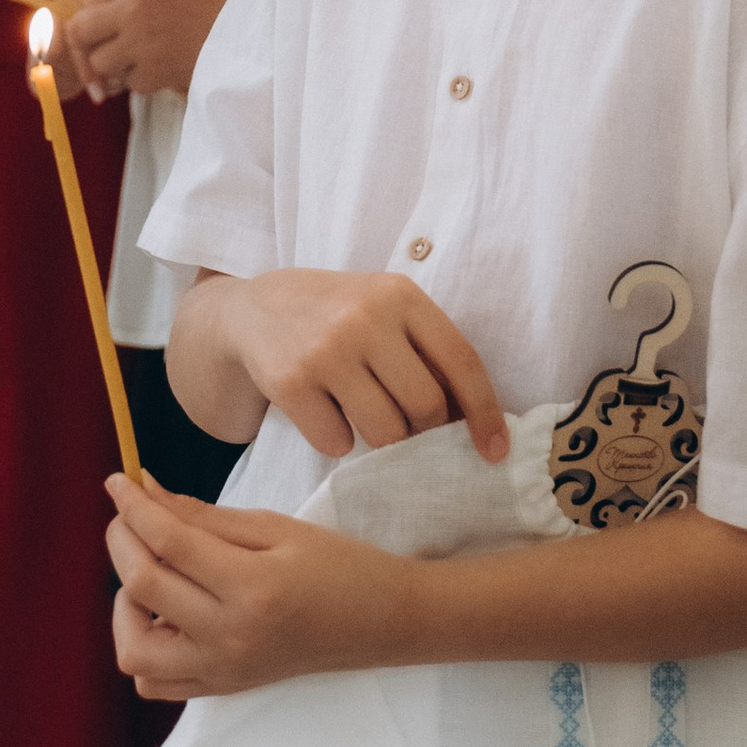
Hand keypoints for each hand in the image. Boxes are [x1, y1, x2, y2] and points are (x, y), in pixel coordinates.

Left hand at [64, 0, 235, 103]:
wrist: (256, 20)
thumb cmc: (215, 2)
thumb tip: (91, 30)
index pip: (87, 3)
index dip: (90, 26)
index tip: (96, 41)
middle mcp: (130, 6)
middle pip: (79, 32)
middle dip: (86, 52)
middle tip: (99, 68)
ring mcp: (140, 38)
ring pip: (100, 63)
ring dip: (118, 70)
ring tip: (147, 63)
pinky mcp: (155, 68)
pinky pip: (133, 84)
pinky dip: (148, 82)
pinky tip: (172, 68)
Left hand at [108, 474, 422, 696]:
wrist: (381, 622)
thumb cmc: (337, 565)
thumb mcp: (275, 527)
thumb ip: (204, 514)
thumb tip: (146, 490)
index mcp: (252, 587)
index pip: (168, 541)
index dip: (134, 506)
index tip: (119, 480)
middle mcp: (231, 636)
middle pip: (142, 587)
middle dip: (122, 539)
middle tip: (129, 514)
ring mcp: (223, 670)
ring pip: (133, 650)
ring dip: (124, 605)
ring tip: (146, 572)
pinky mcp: (222, 688)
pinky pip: (154, 682)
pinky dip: (143, 646)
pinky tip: (163, 613)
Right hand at [208, 267, 508, 462]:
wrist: (252, 308)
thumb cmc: (337, 316)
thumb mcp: (384, 309)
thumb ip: (426, 350)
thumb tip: (471, 422)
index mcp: (401, 296)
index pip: (461, 361)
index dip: (484, 412)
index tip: (494, 451)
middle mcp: (365, 318)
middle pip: (425, 406)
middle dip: (423, 430)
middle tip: (407, 426)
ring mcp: (326, 350)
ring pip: (384, 431)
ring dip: (379, 436)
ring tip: (360, 409)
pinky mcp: (290, 382)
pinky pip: (337, 443)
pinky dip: (336, 438)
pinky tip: (323, 410)